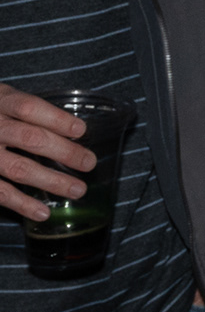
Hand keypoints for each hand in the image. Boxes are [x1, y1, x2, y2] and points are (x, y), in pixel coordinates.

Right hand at [0, 85, 93, 221]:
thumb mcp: (4, 99)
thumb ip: (29, 111)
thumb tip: (75, 131)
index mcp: (1, 102)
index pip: (29, 108)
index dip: (56, 119)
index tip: (81, 131)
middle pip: (30, 138)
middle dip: (64, 151)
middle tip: (89, 163)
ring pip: (18, 168)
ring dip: (51, 181)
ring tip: (78, 190)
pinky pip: (0, 192)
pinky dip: (22, 204)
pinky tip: (43, 212)